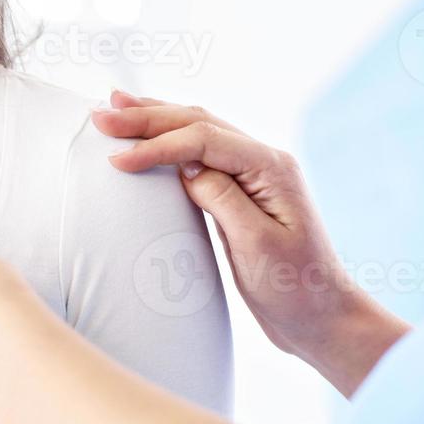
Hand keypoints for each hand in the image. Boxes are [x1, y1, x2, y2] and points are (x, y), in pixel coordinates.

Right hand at [93, 91, 407, 395]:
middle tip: (103, 113)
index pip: (204, 140)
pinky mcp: (242, 193)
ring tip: (117, 107)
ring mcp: (254, 176)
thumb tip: (185, 166)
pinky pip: (201, 156)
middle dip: (148, 116)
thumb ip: (221, 198)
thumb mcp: (256, 245)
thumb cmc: (294, 288)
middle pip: (199, 122)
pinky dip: (170, 144)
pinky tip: (149, 139)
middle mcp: (264, 161)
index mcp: (271, 168)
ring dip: (157, 120)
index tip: (116, 159)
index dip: (157, 145)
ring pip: (199, 132)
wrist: (321, 316)